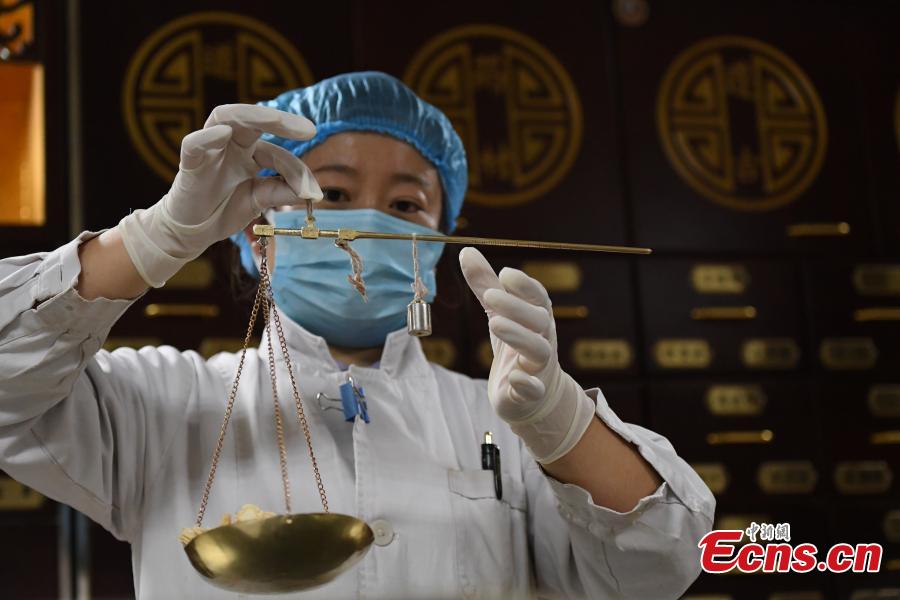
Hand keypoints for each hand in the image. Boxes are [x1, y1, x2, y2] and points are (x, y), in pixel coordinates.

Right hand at [119, 104, 322, 286]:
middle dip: (281, 121)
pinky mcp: (189, 164)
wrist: (193, 231)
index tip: (313, 192)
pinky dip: (207, 137)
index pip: (277, 154)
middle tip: (308, 129)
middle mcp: (232, 145)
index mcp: (251, 153)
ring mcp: (210, 151)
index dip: (297, 170)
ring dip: (251, 115)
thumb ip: (283, 192)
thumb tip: (314, 192)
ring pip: (225, 118)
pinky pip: (193, 144)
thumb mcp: (260, 200)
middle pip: (253, 120)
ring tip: (274, 119)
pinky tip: (224, 133)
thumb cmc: (225, 209)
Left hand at [459, 247, 595, 463]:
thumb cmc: (516, 345)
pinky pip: (533, 389)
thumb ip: (484, 285)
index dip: (525, 285)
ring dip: (519, 336)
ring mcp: (539, 368)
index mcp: (537, 318)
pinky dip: (526, 383)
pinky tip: (513, 377)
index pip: (538, 297)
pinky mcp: (531, 393)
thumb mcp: (499, 313)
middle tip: (490, 296)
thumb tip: (466, 251)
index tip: (505, 273)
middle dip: (516, 307)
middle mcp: (544, 339)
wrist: (534, 397)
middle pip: (539, 320)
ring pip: (539, 350)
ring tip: (495, 324)